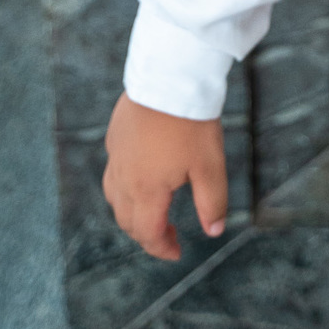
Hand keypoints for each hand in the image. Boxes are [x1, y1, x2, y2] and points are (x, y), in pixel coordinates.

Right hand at [102, 92, 227, 261]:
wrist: (169, 77)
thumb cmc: (191, 122)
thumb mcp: (210, 166)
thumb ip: (212, 202)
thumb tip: (214, 231)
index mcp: (146, 190)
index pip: (148, 233)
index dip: (163, 248)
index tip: (177, 252)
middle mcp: (124, 178)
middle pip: (127, 220)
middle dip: (146, 233)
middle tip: (169, 233)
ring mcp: (116, 155)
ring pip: (115, 198)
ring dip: (132, 212)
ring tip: (154, 209)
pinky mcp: (115, 136)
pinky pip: (113, 171)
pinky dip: (124, 186)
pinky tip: (142, 174)